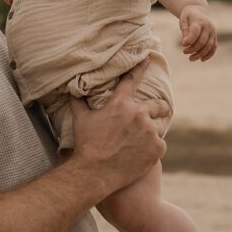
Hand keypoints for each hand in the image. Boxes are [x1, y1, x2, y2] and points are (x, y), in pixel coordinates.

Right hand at [69, 61, 166, 194]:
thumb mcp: (81, 120)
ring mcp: (150, 131)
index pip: (132, 80)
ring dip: (153, 130)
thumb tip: (71, 89)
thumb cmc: (86, 145)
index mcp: (120, 104)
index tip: (148, 58)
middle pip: (159, 104)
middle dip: (158, 108)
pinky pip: (160, 143)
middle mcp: (139, 114)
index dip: (141, 67)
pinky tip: (141, 154)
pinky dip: (153, 148)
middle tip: (155, 114)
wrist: (95, 173)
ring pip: (160, 125)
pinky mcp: (157, 148)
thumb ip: (78, 102)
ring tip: (142, 141)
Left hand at [179, 5, 216, 60]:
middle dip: (193, 49)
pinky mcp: (214, 36)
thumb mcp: (183, 20)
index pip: (195, 31)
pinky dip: (209, 54)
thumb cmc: (188, 16)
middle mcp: (208, 26)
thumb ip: (185, 31)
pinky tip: (202, 59)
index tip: (183, 45)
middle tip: (184, 52)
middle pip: (202, 41)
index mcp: (199, 21)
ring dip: (200, 54)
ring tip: (191, 58)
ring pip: (209, 46)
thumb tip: (185, 44)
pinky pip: (214, 47)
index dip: (189, 40)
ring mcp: (213, 32)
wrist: (198, 11)